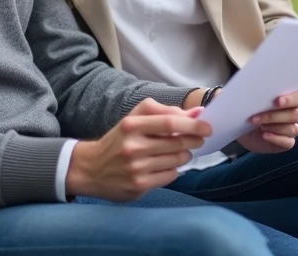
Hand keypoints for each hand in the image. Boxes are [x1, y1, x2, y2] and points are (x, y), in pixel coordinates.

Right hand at [66, 98, 209, 201]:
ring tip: (179, 152)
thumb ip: (165, 113)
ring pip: (176, 160)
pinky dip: (173, 170)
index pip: (169, 123)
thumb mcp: (135, 119)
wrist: (90, 168)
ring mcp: (136, 168)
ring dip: (184, 155)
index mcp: (131, 125)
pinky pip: (170, 176)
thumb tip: (197, 112)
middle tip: (199, 139)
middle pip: (176, 142)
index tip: (207, 127)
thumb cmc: (119, 140)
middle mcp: (133, 146)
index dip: (193, 124)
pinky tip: (165, 165)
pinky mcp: (138, 185)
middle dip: (193, 140)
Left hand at [236, 89, 297, 154]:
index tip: (277, 101)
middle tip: (258, 116)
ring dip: (273, 127)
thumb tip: (259, 90)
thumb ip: (261, 95)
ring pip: (292, 129)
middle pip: (296, 115)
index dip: (292, 99)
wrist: (243, 129)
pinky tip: (264, 135)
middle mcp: (294, 114)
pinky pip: (288, 142)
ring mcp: (292, 129)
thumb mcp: (253, 101)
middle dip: (276, 115)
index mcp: (291, 99)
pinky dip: (276, 138)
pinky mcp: (287, 142)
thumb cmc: (251, 111)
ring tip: (259, 126)